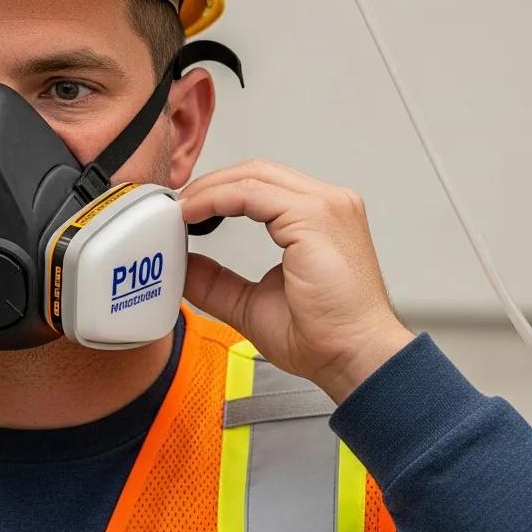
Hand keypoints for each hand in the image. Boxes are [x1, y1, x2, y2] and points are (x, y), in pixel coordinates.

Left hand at [180, 159, 413, 402]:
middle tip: (176, 205)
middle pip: (257, 172)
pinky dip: (217, 198)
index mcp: (320, 219)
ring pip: (253, 175)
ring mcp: (326, 206)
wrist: (356, 359)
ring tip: (181, 209)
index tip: (185, 210)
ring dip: (209, 188)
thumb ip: (217, 280)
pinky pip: (252, 193)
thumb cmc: (323, 337)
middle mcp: (328, 204)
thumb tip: (184, 264)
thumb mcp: (251, 302)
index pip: (262, 185)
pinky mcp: (315, 216)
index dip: (220, 191)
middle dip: (210, 183)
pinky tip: (193, 214)